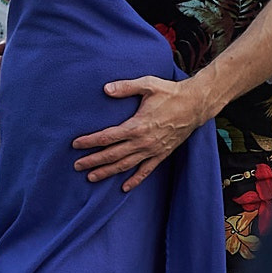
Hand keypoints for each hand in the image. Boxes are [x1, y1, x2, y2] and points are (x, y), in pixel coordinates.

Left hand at [73, 73, 211, 189]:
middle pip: (113, 155)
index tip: (75, 144)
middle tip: (77, 166)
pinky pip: (146, 170)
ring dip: (108, 172)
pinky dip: (135, 180)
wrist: (195, 105)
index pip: (107, 137)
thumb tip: (106, 89)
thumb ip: (125, 87)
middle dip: (93, 161)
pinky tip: (125, 187)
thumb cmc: (170, 93)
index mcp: (137, 126)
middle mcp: (143, 142)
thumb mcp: (148, 84)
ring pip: (126, 165)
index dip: (90, 141)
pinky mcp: (162, 154)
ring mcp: (153, 150)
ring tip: (91, 177)